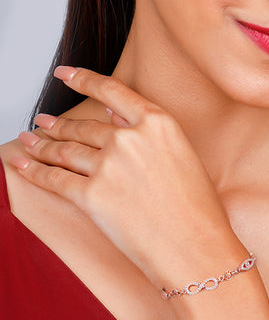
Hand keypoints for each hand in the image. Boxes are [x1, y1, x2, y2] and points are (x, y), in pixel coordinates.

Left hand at [11, 66, 243, 289]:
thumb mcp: (181, 157)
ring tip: (29, 141)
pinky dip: (33, 171)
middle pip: (83, 125)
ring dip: (41, 145)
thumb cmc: (196, 207)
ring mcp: (108, 166)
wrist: (196, 246)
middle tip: (42, 123)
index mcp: (157, 124)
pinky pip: (54, 178)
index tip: (65, 73)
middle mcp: (129, 139)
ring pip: (64, 150)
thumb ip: (147, 132)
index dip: (83, 79)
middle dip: (58, 124)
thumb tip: (115, 114)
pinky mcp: (91, 196)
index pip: (112, 91)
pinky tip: (21, 164)